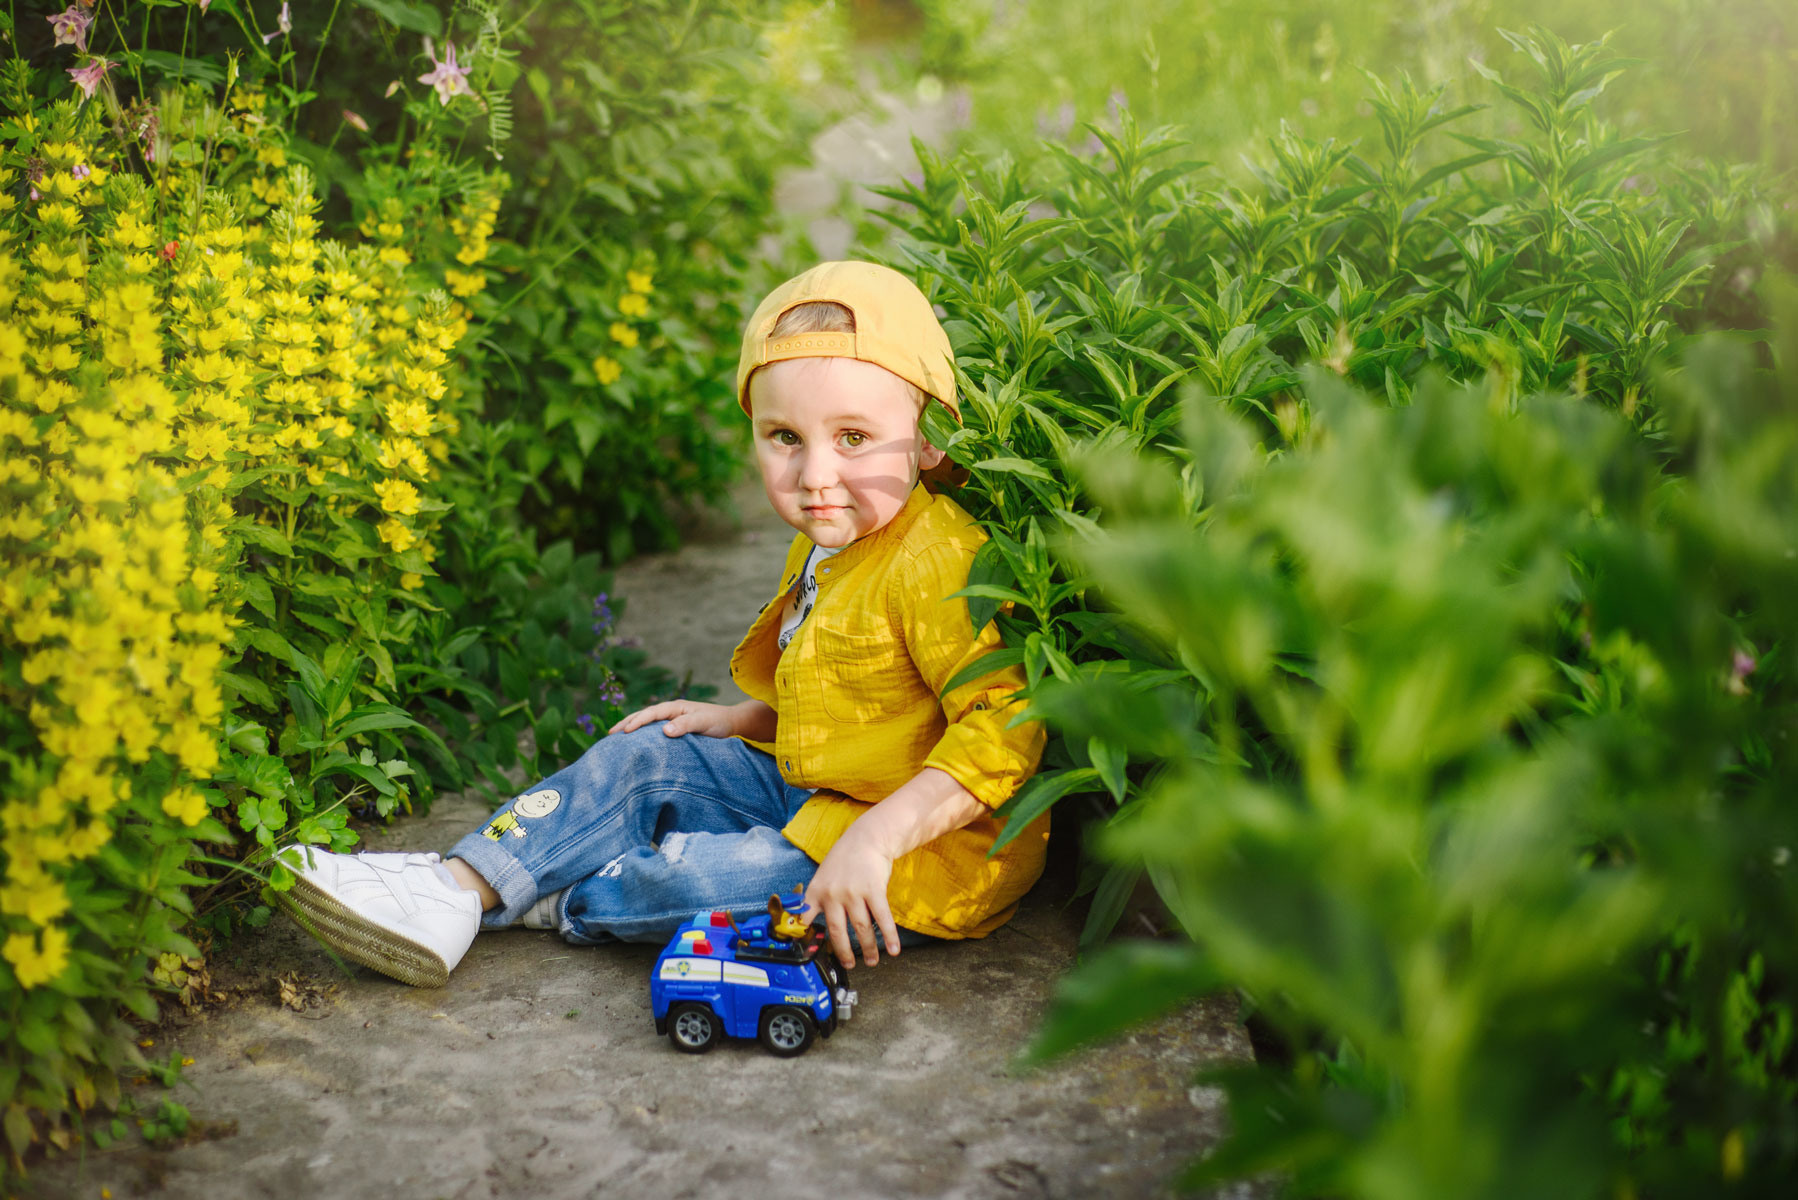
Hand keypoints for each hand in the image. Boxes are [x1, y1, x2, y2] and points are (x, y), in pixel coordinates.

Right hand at [608, 699, 740, 738]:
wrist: (731, 724)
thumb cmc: (718, 721)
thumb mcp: (704, 722)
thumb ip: (686, 725)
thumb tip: (664, 730)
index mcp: (675, 708)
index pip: (651, 713)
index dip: (637, 721)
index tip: (625, 732)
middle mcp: (670, 712)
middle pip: (643, 716)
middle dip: (626, 723)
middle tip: (610, 735)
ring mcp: (671, 721)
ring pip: (646, 723)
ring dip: (631, 729)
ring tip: (615, 739)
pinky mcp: (674, 731)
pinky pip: (654, 733)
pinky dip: (642, 737)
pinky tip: (635, 745)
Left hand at [801, 827, 899, 969]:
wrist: (866, 839)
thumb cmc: (844, 860)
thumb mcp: (823, 876)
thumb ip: (817, 899)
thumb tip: (809, 925)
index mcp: (816, 891)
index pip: (805, 919)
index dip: (805, 938)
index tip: (809, 954)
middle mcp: (832, 894)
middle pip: (836, 931)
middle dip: (844, 952)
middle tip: (850, 964)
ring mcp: (853, 892)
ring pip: (861, 928)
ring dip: (868, 948)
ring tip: (872, 960)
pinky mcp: (873, 890)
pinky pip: (882, 918)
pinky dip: (889, 936)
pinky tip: (893, 950)